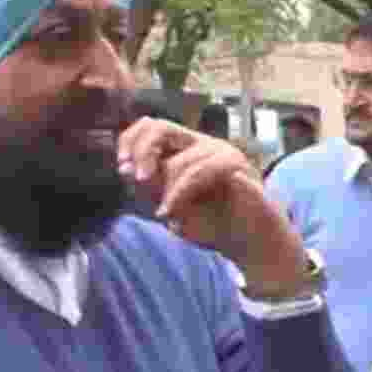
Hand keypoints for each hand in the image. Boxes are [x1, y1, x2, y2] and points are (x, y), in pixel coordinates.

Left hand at [117, 118, 307, 296]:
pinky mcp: (242, 171)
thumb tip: (123, 168)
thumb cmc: (212, 223)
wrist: (249, 244)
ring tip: (167, 216)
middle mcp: (207, 145)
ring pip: (184, 161)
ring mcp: (227, 155)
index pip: (152, 126)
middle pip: (163, 128)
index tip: (121, 164)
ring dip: (170, 192)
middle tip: (140, 181)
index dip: (132, 140)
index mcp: (189, 149)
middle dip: (145, 153)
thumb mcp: (171, 205)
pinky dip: (184, 194)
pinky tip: (177, 216)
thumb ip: (151, 187)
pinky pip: (208, 174)